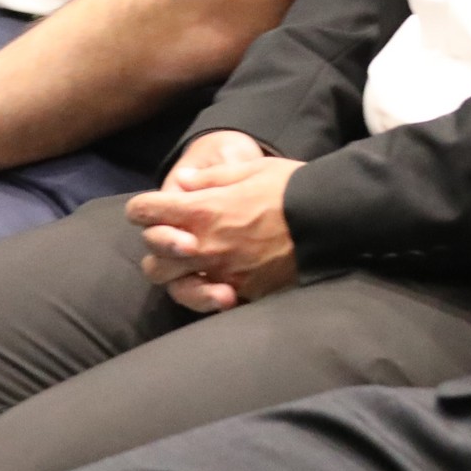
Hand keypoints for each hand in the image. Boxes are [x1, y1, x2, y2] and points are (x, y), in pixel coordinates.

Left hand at [127, 145, 301, 313]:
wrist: (328, 217)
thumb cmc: (289, 186)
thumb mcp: (249, 169)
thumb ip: (210, 178)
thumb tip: (185, 182)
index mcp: (201, 210)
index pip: (144, 212)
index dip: (143, 208)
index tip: (153, 208)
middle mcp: (204, 246)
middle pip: (152, 261)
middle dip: (157, 251)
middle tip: (176, 240)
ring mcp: (223, 273)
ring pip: (175, 287)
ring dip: (178, 278)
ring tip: (194, 268)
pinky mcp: (244, 291)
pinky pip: (212, 300)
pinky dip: (210, 293)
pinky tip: (220, 282)